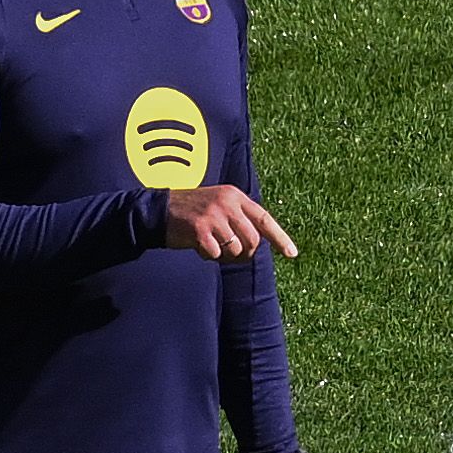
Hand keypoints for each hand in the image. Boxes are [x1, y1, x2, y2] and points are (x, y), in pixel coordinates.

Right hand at [161, 184, 296, 262]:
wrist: (159, 210)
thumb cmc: (193, 212)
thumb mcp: (219, 206)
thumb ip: (240, 219)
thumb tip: (261, 243)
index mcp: (235, 196)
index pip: (264, 219)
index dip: (280, 238)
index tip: (292, 254)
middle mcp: (227, 203)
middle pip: (252, 239)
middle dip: (245, 253)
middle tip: (232, 254)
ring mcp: (213, 215)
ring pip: (235, 249)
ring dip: (225, 255)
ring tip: (212, 246)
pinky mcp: (199, 229)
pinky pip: (215, 254)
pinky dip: (208, 256)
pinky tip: (198, 246)